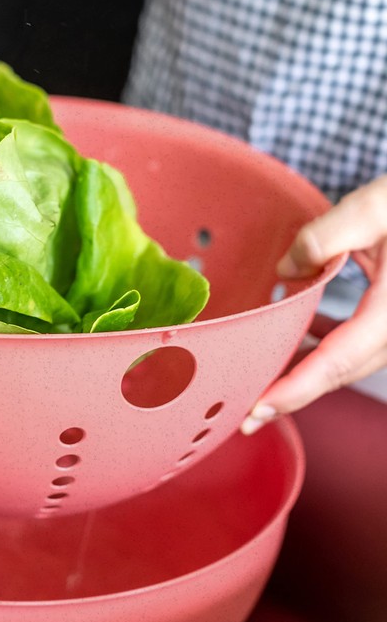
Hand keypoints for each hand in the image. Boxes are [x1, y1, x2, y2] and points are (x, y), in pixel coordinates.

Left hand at [241, 174, 386, 433]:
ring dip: (308, 373)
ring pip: (350, 361)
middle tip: (248, 414)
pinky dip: (326, 348)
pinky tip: (299, 339)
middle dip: (294, 394)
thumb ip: (324, 236)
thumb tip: (285, 269)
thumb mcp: (376, 208)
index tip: (258, 409)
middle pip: (342, 371)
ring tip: (265, 383)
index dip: (296, 388)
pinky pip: (359, 343)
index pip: (339, 359)